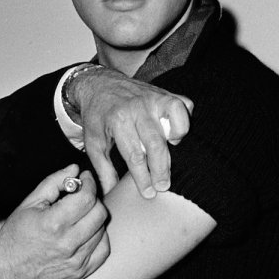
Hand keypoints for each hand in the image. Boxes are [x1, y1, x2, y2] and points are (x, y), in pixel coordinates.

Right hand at [0, 166, 108, 278]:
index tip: (85, 179)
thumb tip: (75, 169)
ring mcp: (75, 261)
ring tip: (78, 217)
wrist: (6, 272)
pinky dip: (98, 238)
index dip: (89, 183)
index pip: (87, 198)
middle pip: (99, 213)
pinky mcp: (80, 273)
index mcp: (53, 224)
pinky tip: (85, 233)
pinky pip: (103, 250)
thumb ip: (53, 182)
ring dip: (94, 219)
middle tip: (81, 197)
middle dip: (93, 200)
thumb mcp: (29, 203)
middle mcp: (67, 244)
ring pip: (102, 230)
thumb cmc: (15, 237)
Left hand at [68, 66, 192, 198]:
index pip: (134, 155)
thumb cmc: (97, 116)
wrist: (99, 85)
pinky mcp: (165, 93)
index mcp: (118, 120)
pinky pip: (184, 105)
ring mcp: (153, 98)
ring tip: (172, 151)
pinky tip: (175, 133)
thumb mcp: (93, 142)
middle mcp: (137, 107)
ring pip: (175, 119)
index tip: (148, 193)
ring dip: (177, 138)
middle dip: (161, 169)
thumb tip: (112, 192)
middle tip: (162, 186)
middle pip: (156, 143)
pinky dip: (184, 120)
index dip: (142, 177)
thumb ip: (103, 169)